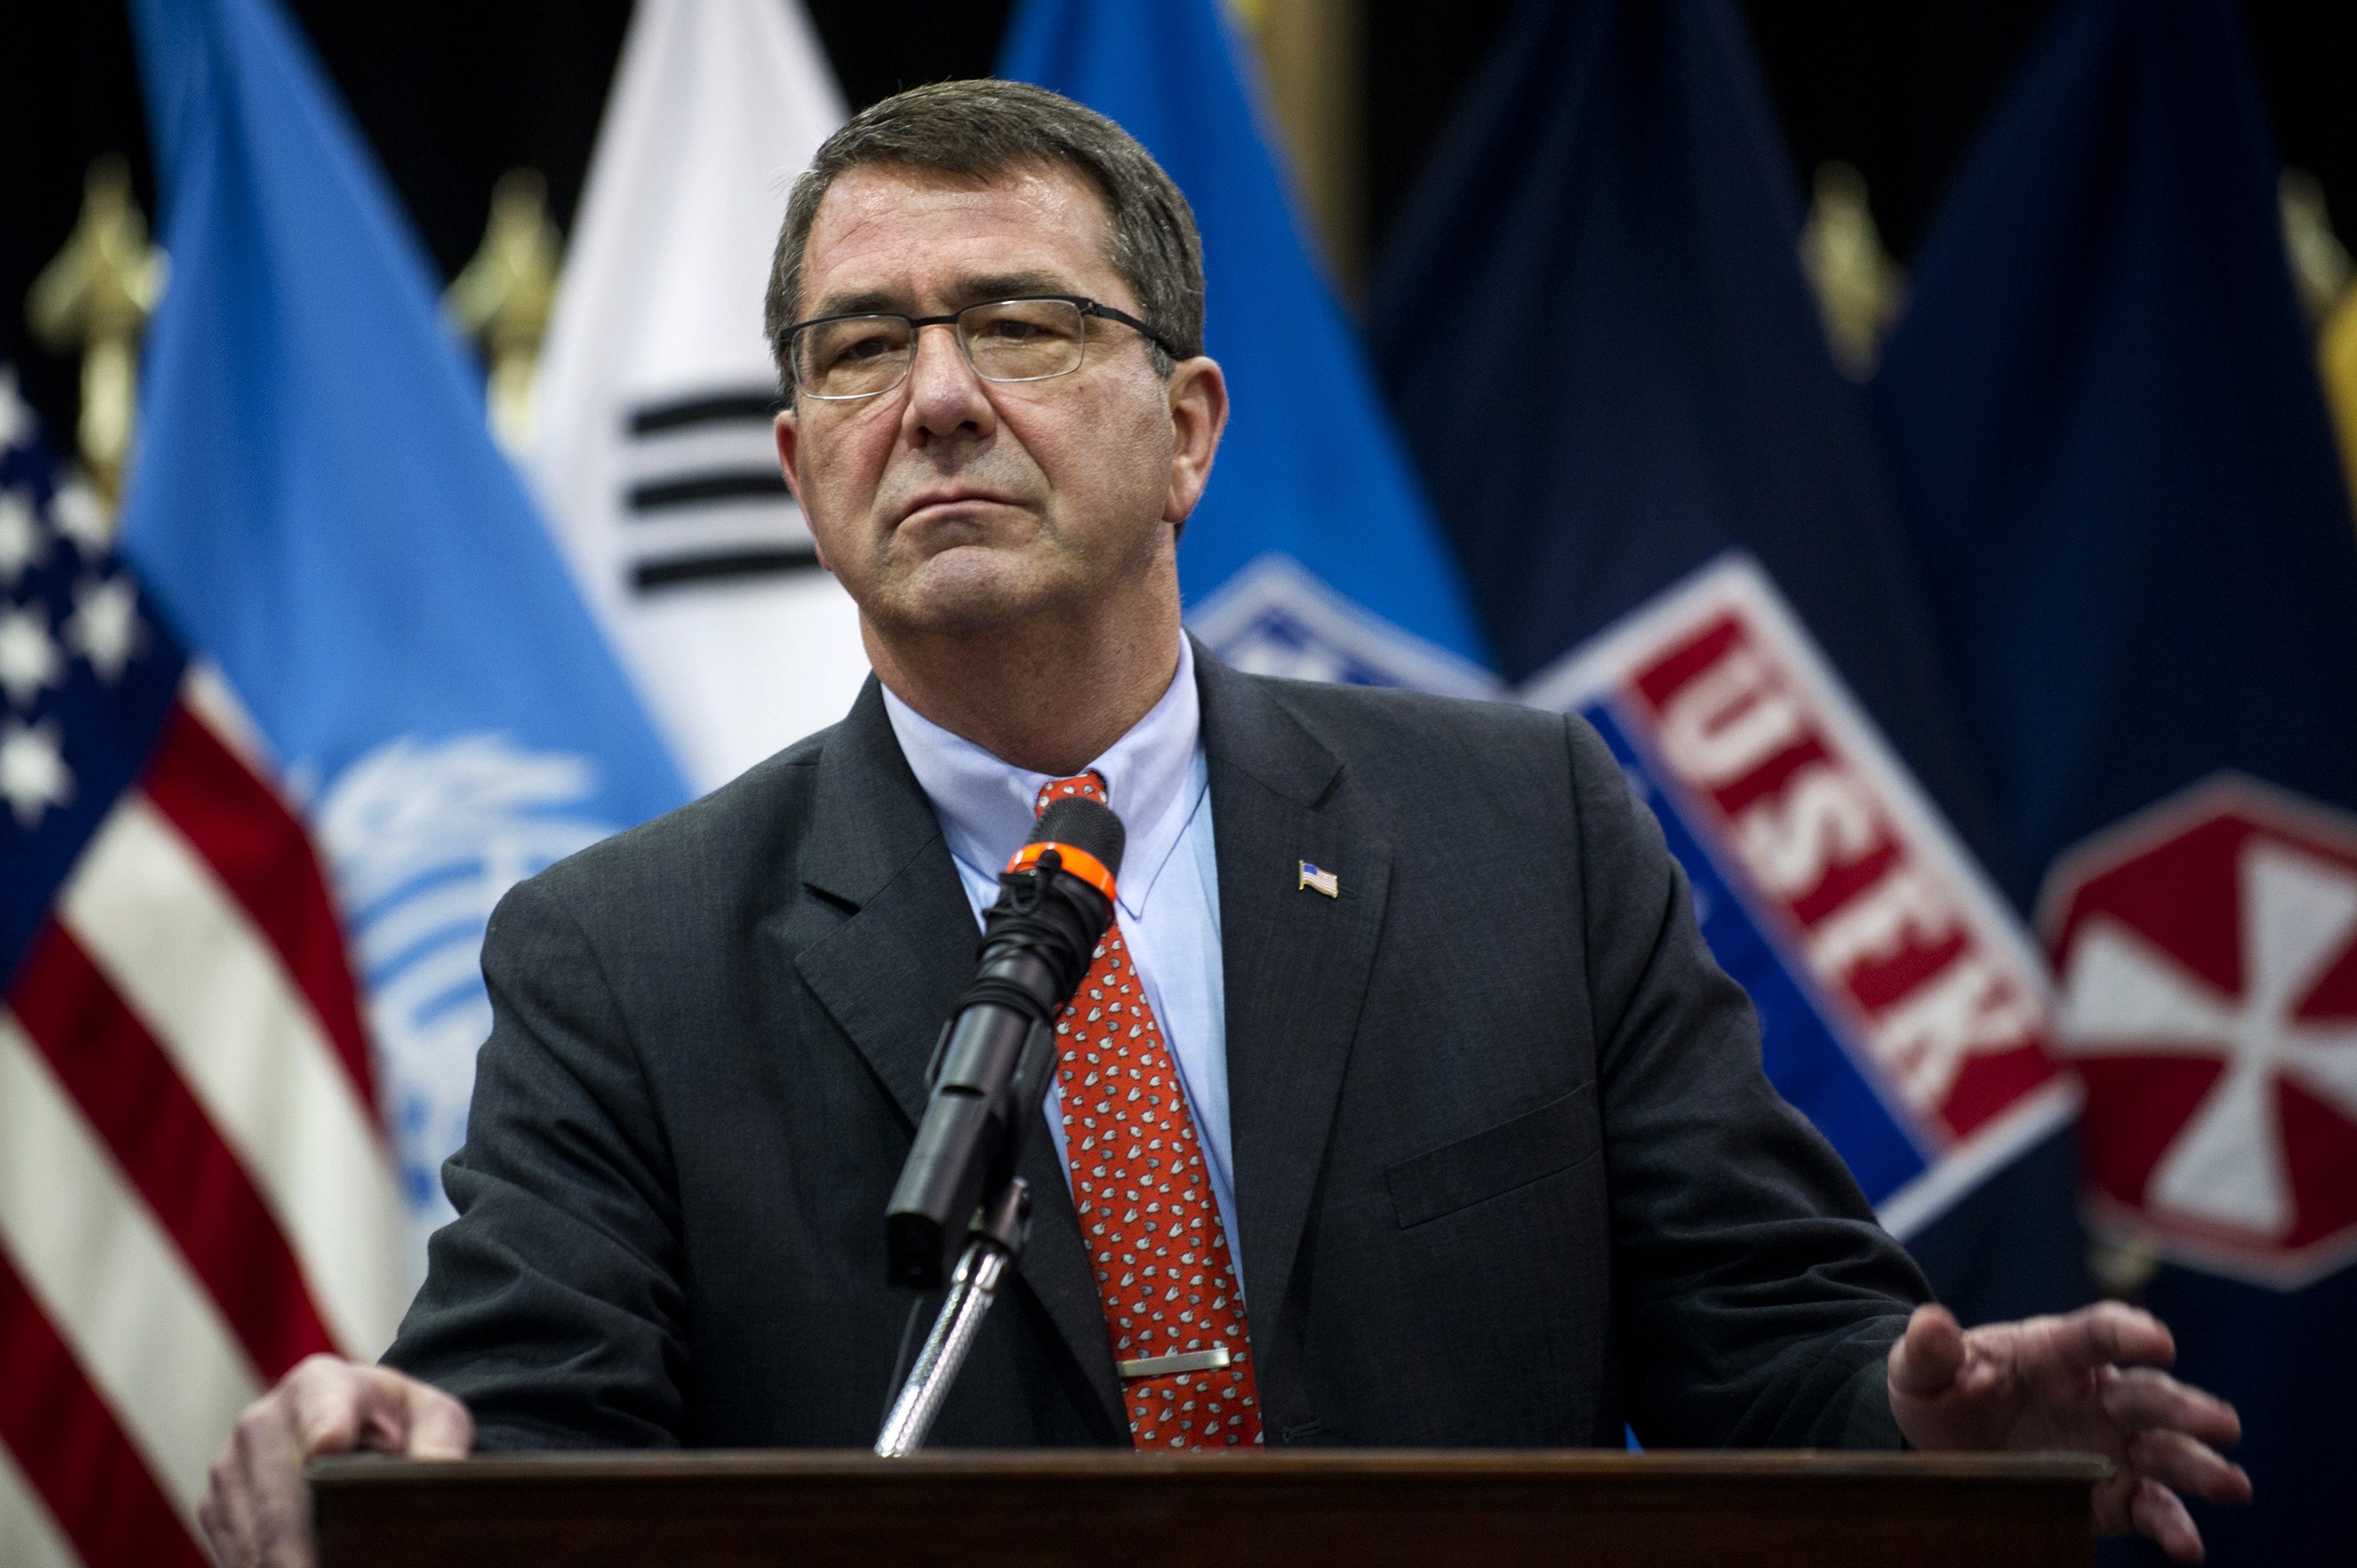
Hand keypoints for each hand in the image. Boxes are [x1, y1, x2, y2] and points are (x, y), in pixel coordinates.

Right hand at [198, 1354, 472, 1567]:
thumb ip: (441, 1442)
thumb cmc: (399, 1421)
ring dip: (283, 1565)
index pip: (324, 1422)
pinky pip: (235, 1552)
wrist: (351, 1421)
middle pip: (280, 1505)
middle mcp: (262, 1420)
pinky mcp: (214, 1505)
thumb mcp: (434, 1419)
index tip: (332, 1454)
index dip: (330, 1446)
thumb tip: (442, 1473)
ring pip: (253, 1538)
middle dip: (305, 1556)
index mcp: (320, 1384)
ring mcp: (229, 1464)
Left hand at [1887, 1302, 2249, 1562]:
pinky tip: (2188, 1546)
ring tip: (2234, 1486)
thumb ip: (1928, 1350)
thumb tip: (1931, 1322)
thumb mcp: (1919, 1370)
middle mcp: (2096, 1396)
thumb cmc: (1940, 1393)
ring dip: (2200, 1466)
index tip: (2158, 1342)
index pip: (2097, 1334)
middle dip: (2186, 1408)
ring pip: (2166, 1452)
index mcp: (2053, 1352)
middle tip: (2223, 1425)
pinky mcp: (2113, 1495)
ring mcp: (2111, 1446)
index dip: (2129, 1333)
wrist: (1940, 1445)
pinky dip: (2172, 1525)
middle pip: (2147, 1395)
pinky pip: (2149, 1507)